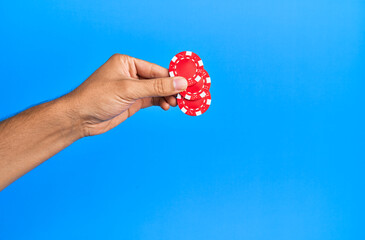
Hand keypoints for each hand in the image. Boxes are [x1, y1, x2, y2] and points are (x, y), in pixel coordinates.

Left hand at [65, 54, 186, 136]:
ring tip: (176, 104)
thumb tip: (180, 82)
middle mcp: (130, 73)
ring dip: (167, 97)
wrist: (80, 119)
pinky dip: (161, 102)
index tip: (187, 84)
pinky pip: (152, 99)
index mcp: (127, 62)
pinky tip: (167, 106)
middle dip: (171, 88)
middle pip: (158, 80)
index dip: (172, 77)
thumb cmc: (97, 98)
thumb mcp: (129, 90)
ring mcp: (132, 88)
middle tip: (186, 96)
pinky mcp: (132, 101)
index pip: (156, 69)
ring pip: (156, 91)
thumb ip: (156, 87)